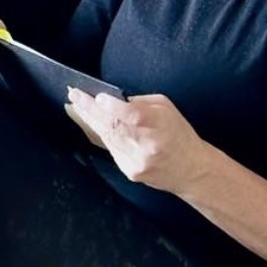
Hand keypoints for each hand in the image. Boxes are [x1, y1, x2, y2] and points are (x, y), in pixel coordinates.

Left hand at [64, 89, 206, 194]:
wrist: (191, 170)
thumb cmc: (180, 134)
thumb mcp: (167, 109)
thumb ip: (141, 103)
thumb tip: (114, 99)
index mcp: (161, 127)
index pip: (134, 116)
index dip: (115, 107)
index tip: (99, 97)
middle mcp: (149, 146)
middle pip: (114, 127)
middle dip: (91, 109)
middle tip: (75, 94)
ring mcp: (138, 162)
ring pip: (108, 137)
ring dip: (91, 119)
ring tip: (78, 104)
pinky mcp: (131, 172)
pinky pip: (112, 149)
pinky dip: (103, 134)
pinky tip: (94, 122)